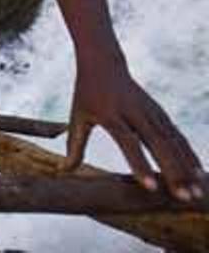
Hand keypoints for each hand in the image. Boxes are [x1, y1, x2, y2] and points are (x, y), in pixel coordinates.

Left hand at [63, 65, 204, 199]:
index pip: (128, 141)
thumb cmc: (87, 93)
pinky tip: (199, 174)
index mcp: (111, 114)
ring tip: (195, 192)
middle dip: (172, 172)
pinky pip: (177, 136)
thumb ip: (74, 144)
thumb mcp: (77, 116)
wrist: (103, 63)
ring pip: (172, 142)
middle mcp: (135, 113)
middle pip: (157, 144)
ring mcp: (151, 112)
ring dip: (186, 167)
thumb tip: (65, 170)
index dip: (140, 164)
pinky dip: (189, 154)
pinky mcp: (160, 113)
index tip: (151, 187)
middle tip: (183, 197)